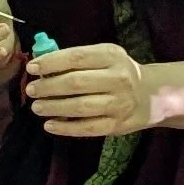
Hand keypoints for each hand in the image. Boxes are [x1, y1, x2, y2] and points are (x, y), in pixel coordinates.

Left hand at [26, 40, 155, 136]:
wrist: (152, 96)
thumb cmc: (119, 73)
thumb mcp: (106, 57)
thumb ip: (79, 60)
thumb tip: (42, 67)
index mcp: (112, 56)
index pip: (77, 57)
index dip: (51, 62)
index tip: (32, 68)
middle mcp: (118, 79)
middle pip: (76, 83)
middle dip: (48, 87)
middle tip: (31, 90)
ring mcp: (119, 103)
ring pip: (80, 107)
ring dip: (54, 107)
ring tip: (37, 107)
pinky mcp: (117, 125)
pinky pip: (88, 128)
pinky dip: (66, 128)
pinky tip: (49, 125)